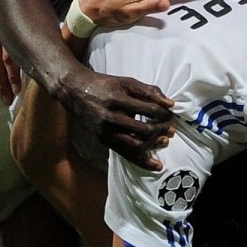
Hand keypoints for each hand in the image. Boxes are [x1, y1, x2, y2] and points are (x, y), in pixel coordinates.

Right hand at [56, 71, 176, 169]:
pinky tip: (154, 164)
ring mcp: (105, 131)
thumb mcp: (126, 82)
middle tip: (171, 129)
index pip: (148, 109)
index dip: (163, 113)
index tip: (171, 114)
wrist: (75, 91)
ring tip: (165, 142)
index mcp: (118, 99)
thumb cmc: (104, 84)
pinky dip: (141, 160)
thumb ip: (148, 91)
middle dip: (161, 130)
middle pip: (143, 130)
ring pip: (135, 145)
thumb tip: (170, 103)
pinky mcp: (102, 140)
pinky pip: (125, 154)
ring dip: (153, 145)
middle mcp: (111, 117)